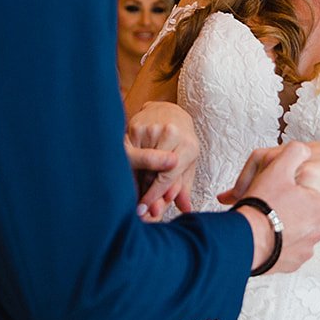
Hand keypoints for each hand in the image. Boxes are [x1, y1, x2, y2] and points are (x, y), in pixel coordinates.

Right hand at [127, 102, 199, 217]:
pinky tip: (132, 175)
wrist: (168, 109)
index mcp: (188, 144)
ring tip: (137, 192)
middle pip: (153, 172)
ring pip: (140, 165)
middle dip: (146, 193)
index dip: (157, 195)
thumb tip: (185, 208)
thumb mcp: (187, 161)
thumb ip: (184, 185)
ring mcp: (151, 128)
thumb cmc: (181, 138)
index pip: (169, 175)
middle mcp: (171, 133)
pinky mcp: (135, 126)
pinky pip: (130, 154)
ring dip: (137, 182)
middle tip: (141, 210)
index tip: (148, 209)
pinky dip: (131, 168)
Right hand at [222, 141, 319, 275]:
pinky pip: (287, 250)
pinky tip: (265, 237)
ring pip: (295, 231)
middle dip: (287, 209)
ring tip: (264, 222)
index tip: (274, 192)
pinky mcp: (293, 263)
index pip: (306, 193)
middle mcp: (318, 228)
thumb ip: (295, 153)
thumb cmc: (262, 204)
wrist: (246, 239)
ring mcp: (306, 248)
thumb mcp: (279, 168)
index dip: (288, 190)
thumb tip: (304, 151)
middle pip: (301, 212)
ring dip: (283, 227)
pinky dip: (278, 244)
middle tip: (267, 206)